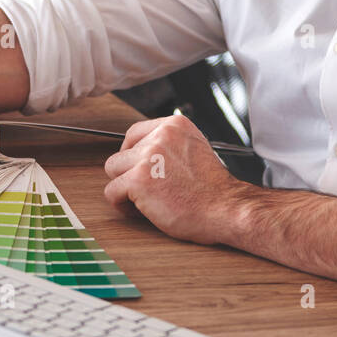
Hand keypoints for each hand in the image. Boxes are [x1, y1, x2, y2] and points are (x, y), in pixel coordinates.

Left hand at [102, 113, 247, 244]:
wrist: (225, 209)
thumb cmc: (212, 189)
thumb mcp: (194, 149)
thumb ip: (169, 145)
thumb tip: (142, 151)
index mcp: (174, 125)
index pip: (135, 133)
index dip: (134, 155)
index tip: (143, 170)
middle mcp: (160, 136)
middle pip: (122, 152)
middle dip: (130, 172)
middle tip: (149, 189)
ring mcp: (148, 157)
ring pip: (113, 169)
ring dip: (125, 187)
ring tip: (146, 200)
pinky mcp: (138, 180)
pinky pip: (111, 191)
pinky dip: (122, 205)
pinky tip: (143, 211)